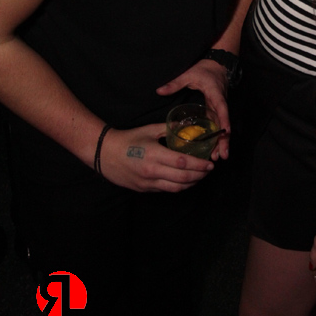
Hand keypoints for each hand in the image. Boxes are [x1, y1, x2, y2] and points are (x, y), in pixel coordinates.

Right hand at [99, 123, 213, 191]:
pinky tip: (186, 181)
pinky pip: (166, 190)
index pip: (182, 162)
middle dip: (200, 175)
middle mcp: (152, 171)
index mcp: (154, 154)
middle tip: (209, 170)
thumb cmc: (128, 139)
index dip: (199, 164)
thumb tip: (185, 126)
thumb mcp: (149, 129)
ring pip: (176, 188)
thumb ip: (169, 128)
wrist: (105, 154)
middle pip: (182, 178)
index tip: (209, 163)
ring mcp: (148, 183)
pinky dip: (179, 187)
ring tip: (201, 176)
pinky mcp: (145, 189)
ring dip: (192, 183)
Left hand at [156, 59, 229, 159]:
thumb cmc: (203, 69)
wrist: (217, 65)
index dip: (224, 120)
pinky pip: (217, 126)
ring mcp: (219, 108)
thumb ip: (175, 83)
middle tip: (222, 156)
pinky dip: (216, 138)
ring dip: (221, 142)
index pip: (222, 108)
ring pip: (221, 127)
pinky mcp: (215, 110)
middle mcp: (220, 103)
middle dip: (224, 140)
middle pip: (224, 124)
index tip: (226, 132)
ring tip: (218, 158)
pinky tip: (212, 150)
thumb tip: (159, 91)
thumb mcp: (189, 74)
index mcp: (215, 94)